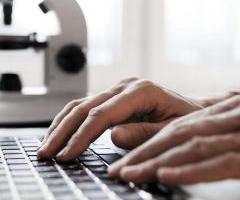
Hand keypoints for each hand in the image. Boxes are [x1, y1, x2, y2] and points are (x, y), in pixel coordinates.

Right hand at [37, 78, 202, 160]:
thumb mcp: (172, 130)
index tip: (67, 154)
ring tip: (45, 146)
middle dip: (62, 132)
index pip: (102, 115)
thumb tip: (113, 135)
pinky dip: (68, 121)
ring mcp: (117, 89)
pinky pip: (85, 106)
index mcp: (140, 91)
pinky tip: (58, 132)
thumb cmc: (187, 121)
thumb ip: (144, 133)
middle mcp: (125, 86)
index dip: (81, 136)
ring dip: (60, 126)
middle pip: (84, 107)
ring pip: (79, 105)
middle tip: (46, 153)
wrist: (195, 109)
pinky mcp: (112, 96)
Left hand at [109, 95, 239, 188]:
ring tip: (132, 174)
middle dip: (145, 153)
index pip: (180, 126)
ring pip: (196, 146)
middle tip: (118, 170)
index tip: (125, 159)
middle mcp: (239, 115)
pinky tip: (169, 175)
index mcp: (232, 109)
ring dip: (158, 162)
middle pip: (180, 134)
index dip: (148, 143)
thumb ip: (219, 138)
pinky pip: (224, 162)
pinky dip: (192, 169)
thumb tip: (182, 152)